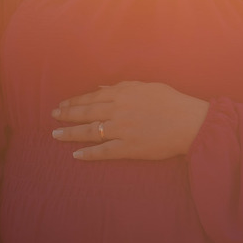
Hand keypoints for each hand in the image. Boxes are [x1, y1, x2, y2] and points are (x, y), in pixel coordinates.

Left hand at [52, 81, 209, 160]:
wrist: (189, 122)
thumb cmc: (171, 101)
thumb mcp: (146, 87)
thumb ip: (122, 87)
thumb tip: (101, 90)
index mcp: (123, 93)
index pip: (91, 98)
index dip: (74, 102)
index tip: (62, 105)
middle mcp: (118, 110)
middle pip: (85, 113)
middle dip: (66, 115)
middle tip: (53, 118)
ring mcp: (122, 129)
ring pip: (89, 132)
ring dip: (70, 134)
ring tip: (56, 135)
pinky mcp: (129, 147)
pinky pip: (103, 151)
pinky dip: (88, 153)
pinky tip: (76, 155)